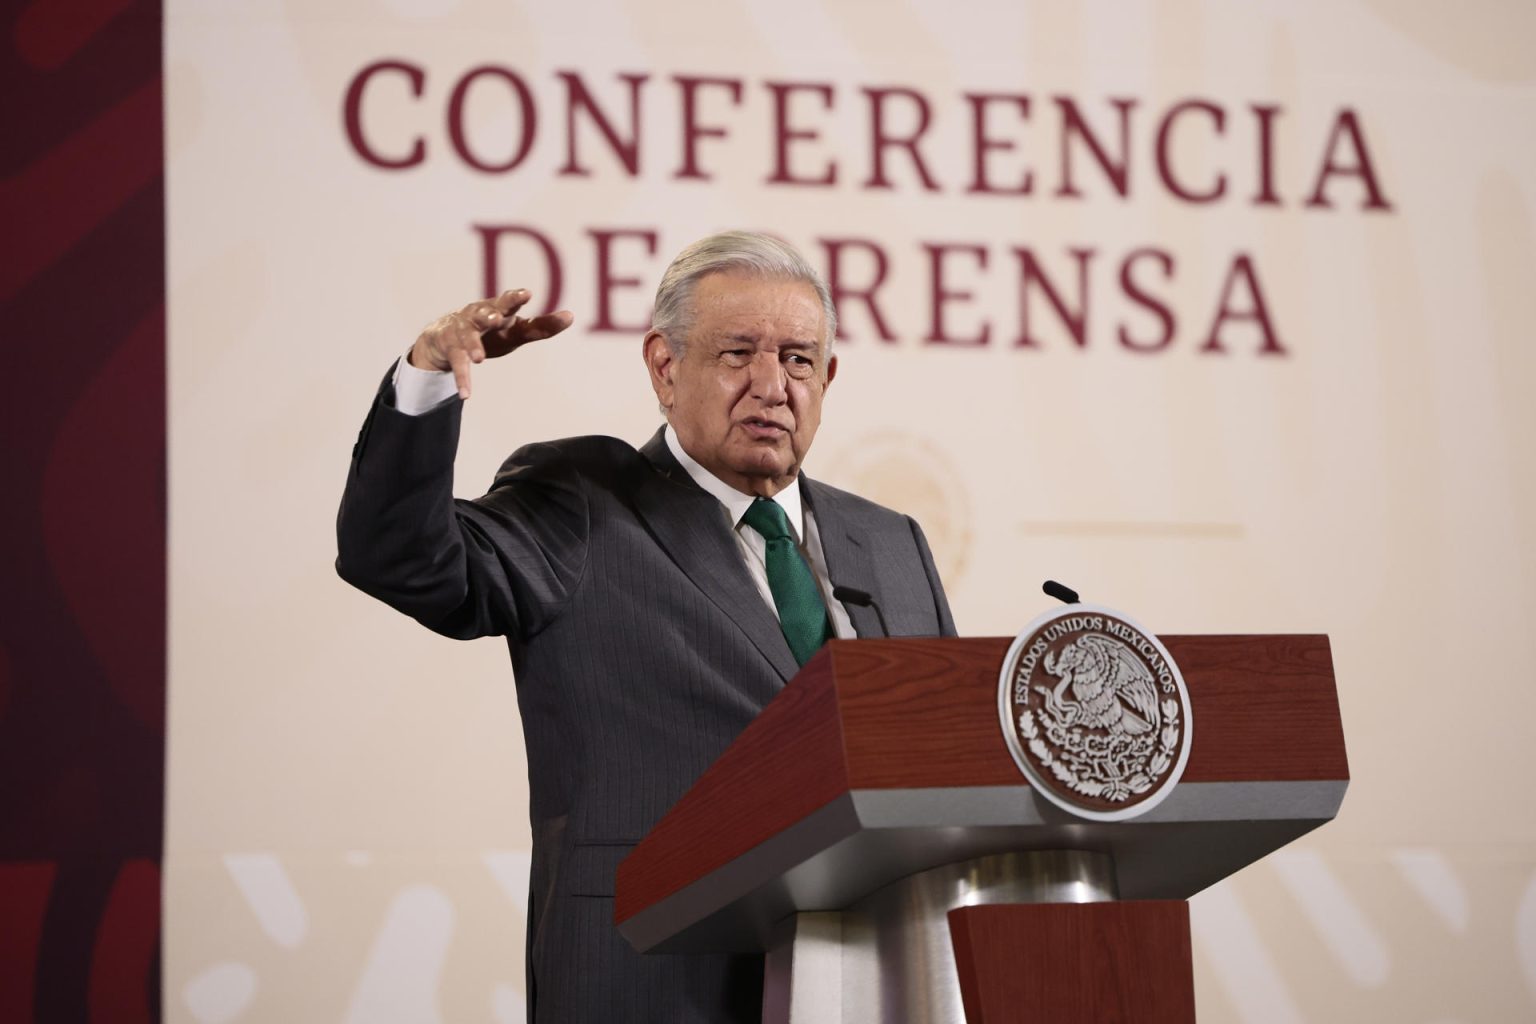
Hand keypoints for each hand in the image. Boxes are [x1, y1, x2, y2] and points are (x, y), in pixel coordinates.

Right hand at [409, 289, 573, 398]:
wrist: (441, 337)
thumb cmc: (489, 332)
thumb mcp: (513, 331)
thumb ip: (540, 326)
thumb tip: (571, 316)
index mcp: (499, 311)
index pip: (511, 305)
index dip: (517, 299)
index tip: (527, 293)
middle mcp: (479, 315)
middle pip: (485, 312)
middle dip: (490, 314)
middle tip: (496, 319)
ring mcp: (462, 329)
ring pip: (468, 337)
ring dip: (473, 346)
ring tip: (480, 358)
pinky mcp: (448, 346)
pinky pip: (457, 363)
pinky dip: (462, 379)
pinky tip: (466, 394)